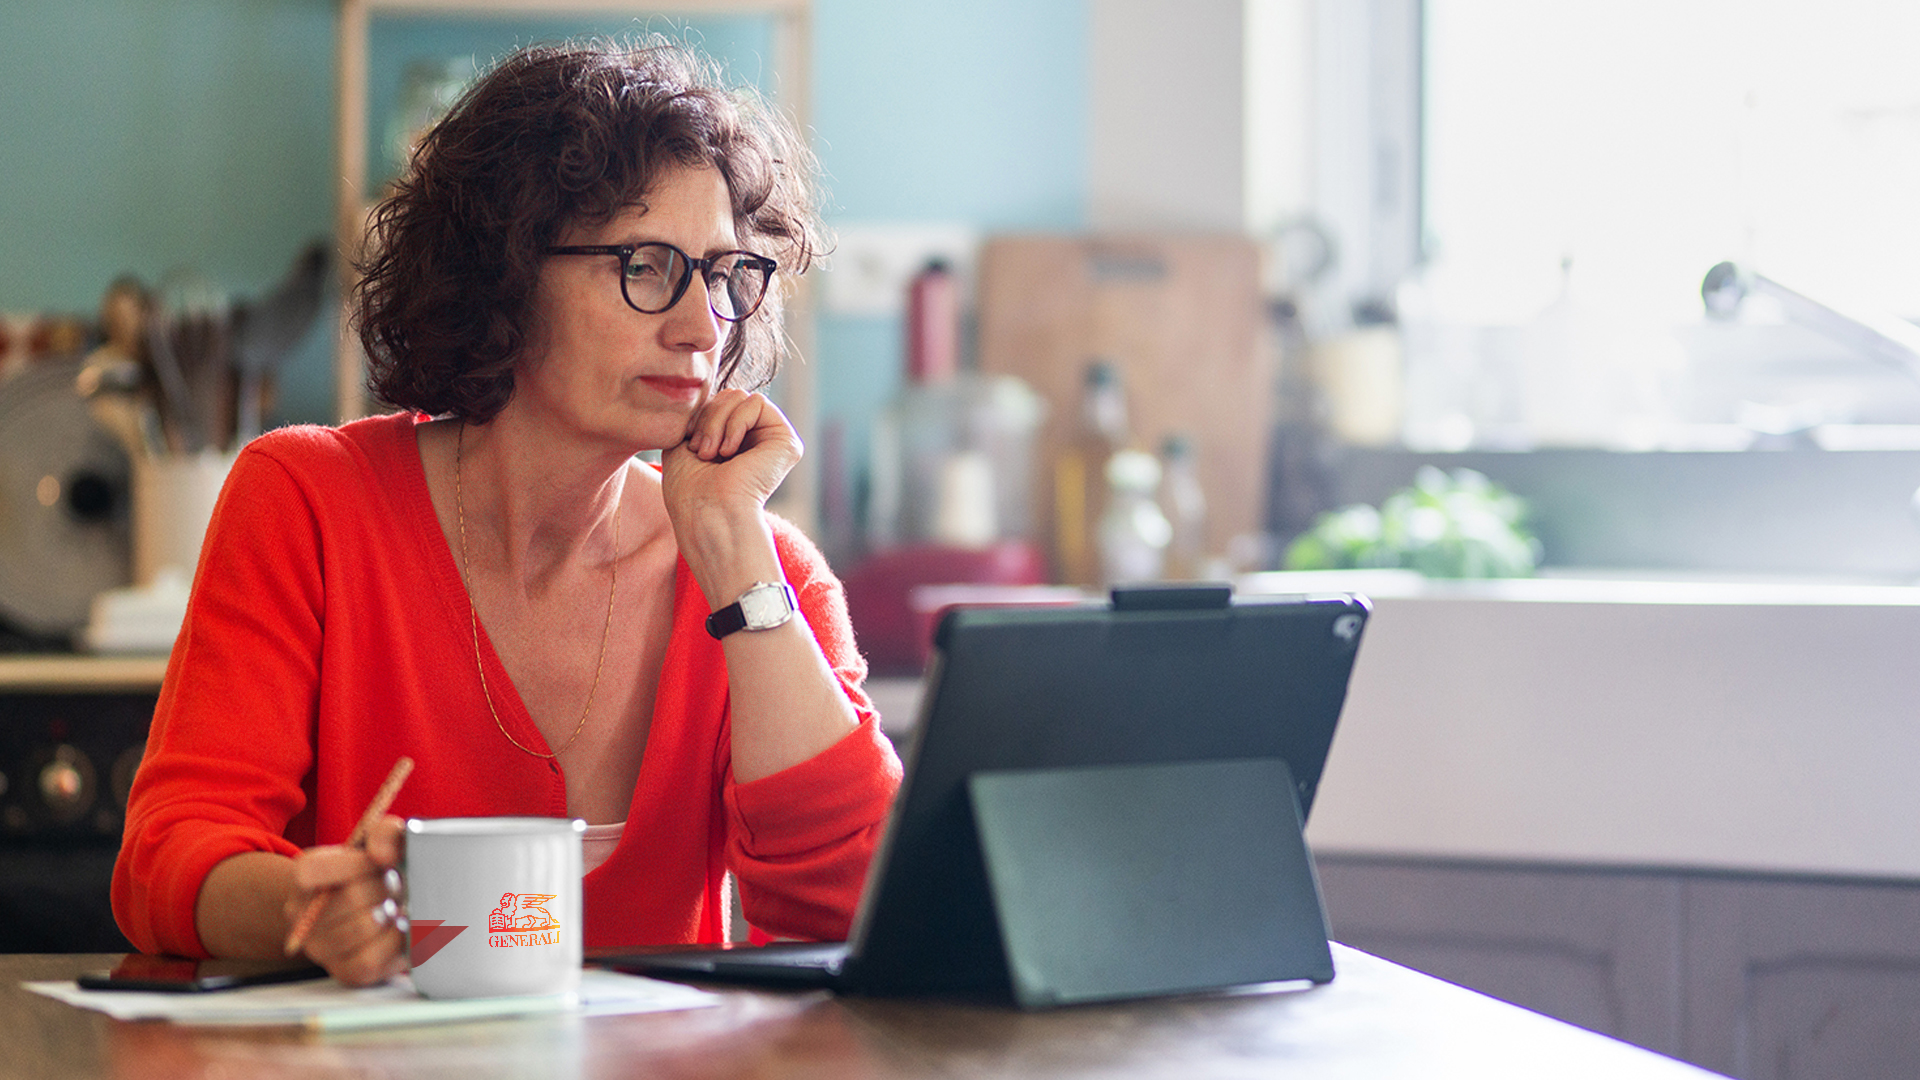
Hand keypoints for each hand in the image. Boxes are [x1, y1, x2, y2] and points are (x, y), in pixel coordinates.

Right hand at [283, 816, 405, 986]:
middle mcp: (303, 916)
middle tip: (399, 885)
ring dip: (394, 914)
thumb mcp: (381, 843)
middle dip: (387, 887)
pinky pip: (369, 961)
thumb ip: (385, 834)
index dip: (354, 864)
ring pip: (362, 929)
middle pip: (350, 898)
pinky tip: (402, 929)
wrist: (378, 909)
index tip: (382, 862)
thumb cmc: (377, 873)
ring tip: (401, 905)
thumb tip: (383, 855)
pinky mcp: (345, 973)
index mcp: (305, 878)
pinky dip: (395, 942)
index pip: (311, 871)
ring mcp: (321, 948)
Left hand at [661, 389, 801, 532]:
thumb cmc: (689, 489)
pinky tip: (730, 452)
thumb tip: (710, 392)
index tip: (687, 444)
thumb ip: (701, 415)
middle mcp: (757, 442)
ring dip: (717, 421)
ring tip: (713, 453)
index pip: (718, 402)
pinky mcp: (787, 442)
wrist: (706, 512)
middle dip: (707, 417)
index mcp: (736, 443)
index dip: (699, 415)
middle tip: (701, 451)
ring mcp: (773, 442)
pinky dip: (736, 422)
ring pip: (741, 396)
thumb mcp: (684, 441)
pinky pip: (757, 402)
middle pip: (730, 395)